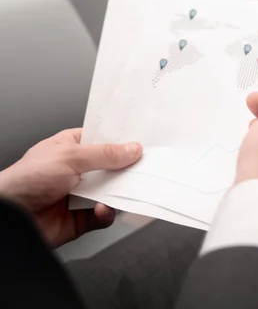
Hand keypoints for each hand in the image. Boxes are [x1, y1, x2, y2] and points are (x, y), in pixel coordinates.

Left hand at [0, 129, 141, 246]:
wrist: (10, 217)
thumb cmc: (26, 179)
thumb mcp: (70, 157)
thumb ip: (104, 154)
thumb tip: (131, 149)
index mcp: (71, 147)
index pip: (103, 141)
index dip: (122, 142)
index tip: (141, 143)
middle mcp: (77, 170)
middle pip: (111, 167)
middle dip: (126, 169)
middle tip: (143, 169)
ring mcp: (79, 194)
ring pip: (111, 192)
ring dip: (119, 193)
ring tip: (126, 191)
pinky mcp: (80, 218)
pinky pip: (103, 215)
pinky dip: (107, 213)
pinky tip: (102, 209)